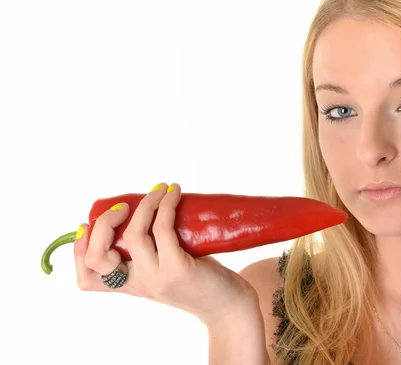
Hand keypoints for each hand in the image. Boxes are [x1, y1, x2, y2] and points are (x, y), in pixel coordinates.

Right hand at [74, 182, 258, 323]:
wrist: (229, 306)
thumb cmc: (201, 281)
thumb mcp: (167, 268)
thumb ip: (153, 250)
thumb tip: (148, 206)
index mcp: (132, 285)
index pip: (88, 277)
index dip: (78, 250)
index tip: (86, 225)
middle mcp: (140, 284)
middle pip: (98, 256)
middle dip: (104, 223)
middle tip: (125, 205)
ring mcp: (157, 277)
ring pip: (133, 234)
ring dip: (145, 203)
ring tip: (160, 188)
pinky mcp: (178, 268)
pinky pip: (163, 229)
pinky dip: (166, 205)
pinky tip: (174, 192)